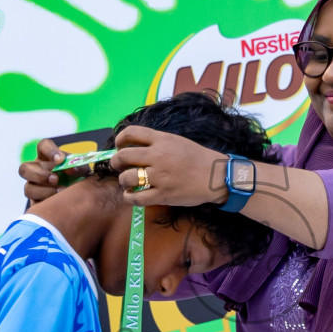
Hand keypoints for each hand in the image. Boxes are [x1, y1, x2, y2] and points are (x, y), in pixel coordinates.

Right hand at [20, 138, 78, 203]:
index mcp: (47, 157)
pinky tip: (58, 202)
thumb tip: (73, 168)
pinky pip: (35, 204)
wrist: (81, 198)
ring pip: (28, 188)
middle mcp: (36, 170)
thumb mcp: (82, 171)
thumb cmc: (79, 180)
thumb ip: (79, 166)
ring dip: (44, 191)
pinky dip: (46, 202)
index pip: (43, 146)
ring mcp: (34, 187)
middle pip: (24, 168)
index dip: (49, 151)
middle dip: (39, 174)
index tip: (60, 159)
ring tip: (60, 192)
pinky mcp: (36, 203)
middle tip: (56, 179)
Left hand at [109, 125, 229, 206]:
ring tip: (128, 182)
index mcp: (162, 140)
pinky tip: (131, 196)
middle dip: (116, 162)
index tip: (119, 146)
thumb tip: (135, 148)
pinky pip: (137, 199)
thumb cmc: (198, 158)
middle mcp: (158, 156)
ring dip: (123, 181)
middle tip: (118, 167)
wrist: (217, 176)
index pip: (131, 133)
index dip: (120, 139)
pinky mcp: (163, 195)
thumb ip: (157, 142)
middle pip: (123, 156)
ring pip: (127, 178)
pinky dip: (129, 198)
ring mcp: (159, 176)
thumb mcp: (177, 141)